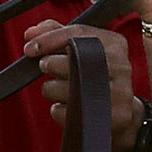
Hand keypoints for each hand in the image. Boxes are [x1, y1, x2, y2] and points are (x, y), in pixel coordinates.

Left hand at [25, 22, 136, 149]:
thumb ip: (56, 34)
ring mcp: (120, 93)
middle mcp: (122, 66)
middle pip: (74, 59)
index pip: (79, 33)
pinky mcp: (113, 117)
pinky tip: (69, 108)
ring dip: (52, 89)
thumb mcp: (82, 49)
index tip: (29, 48)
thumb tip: (30, 34)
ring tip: (61, 90)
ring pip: (68, 88)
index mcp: (115, 43)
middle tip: (45, 66)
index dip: (49, 39)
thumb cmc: (94, 74)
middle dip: (50, 64)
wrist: (120, 111)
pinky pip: (68, 112)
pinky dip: (59, 110)